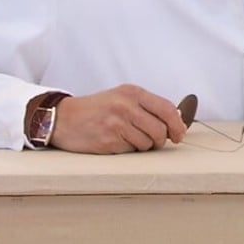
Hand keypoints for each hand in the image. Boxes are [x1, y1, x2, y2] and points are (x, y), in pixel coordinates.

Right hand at [49, 84, 187, 153]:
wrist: (63, 118)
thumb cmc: (96, 108)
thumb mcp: (122, 97)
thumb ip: (147, 106)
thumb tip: (176, 120)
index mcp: (133, 93)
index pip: (167, 109)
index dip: (177, 124)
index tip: (179, 134)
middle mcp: (126, 106)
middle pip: (160, 129)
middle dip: (162, 139)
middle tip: (156, 141)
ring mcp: (117, 124)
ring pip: (147, 142)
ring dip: (144, 145)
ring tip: (129, 138)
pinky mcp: (108, 141)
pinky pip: (131, 150)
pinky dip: (128, 149)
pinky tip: (116, 141)